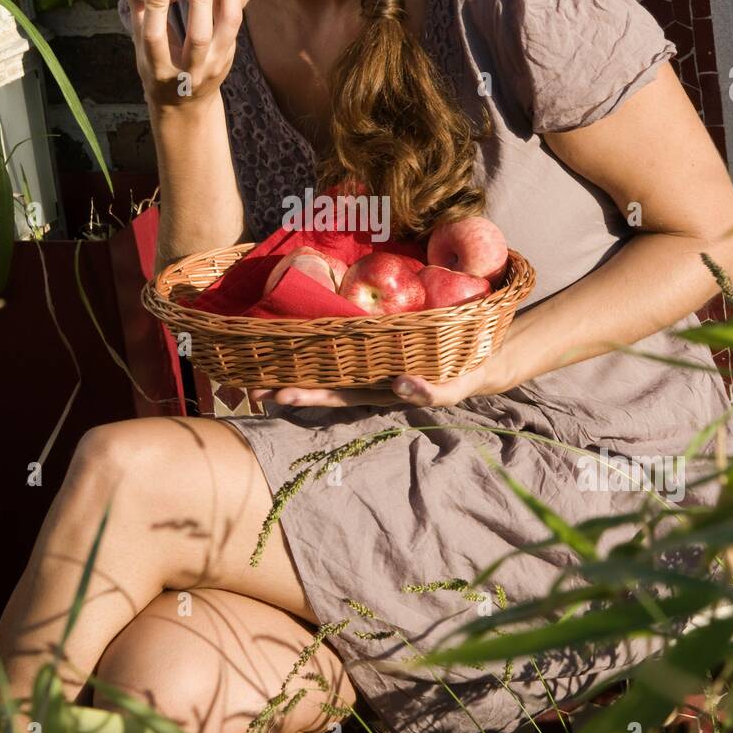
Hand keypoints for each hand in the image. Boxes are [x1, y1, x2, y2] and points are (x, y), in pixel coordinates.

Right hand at [123, 0, 242, 110]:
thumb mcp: (141, 48)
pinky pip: (234, 20)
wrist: (186, 105)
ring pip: (227, 26)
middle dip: (201, 1)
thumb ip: (137, 8)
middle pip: (199, 36)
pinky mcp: (230, 54)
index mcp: (158, 69)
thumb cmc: (157, 67)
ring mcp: (214, 64)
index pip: (155, 38)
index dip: (156, 9)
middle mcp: (189, 70)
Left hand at [249, 345, 515, 408]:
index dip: (309, 394)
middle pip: (322, 384)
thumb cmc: (466, 372)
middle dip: (289, 387)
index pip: (338, 393)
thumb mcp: (455, 386)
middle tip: (251, 389)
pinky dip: (315, 345)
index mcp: (381, 389)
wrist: (481, 359)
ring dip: (295, 369)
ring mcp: (370, 362)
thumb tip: (401, 385)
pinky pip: (341, 346)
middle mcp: (368, 377)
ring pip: (327, 367)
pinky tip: (292, 338)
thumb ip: (431, 391)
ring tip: (258, 370)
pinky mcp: (376, 343)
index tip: (280, 393)